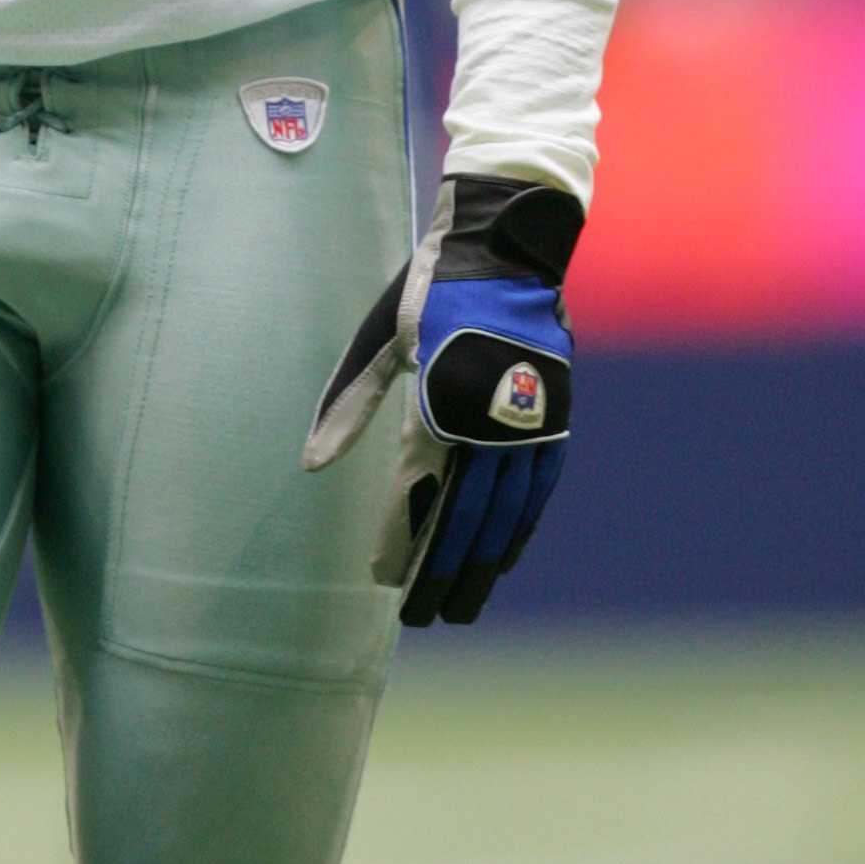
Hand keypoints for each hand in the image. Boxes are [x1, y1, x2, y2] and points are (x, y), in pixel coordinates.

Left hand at [304, 174, 580, 627]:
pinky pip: (537, 487)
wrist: (507, 246)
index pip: (417, 493)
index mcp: (440, 401)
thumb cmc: (430, 290)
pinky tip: (505, 559)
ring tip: (464, 606)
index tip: (381, 581)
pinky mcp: (553, 415)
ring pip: (505, 512)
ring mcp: (527, 420)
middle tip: (423, 617)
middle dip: (442, 572)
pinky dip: (521, 526)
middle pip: (464, 516)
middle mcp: (488, 420)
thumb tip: (311, 464)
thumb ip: (348, 403)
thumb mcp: (381, 339)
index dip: (398, 540)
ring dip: (483, 563)